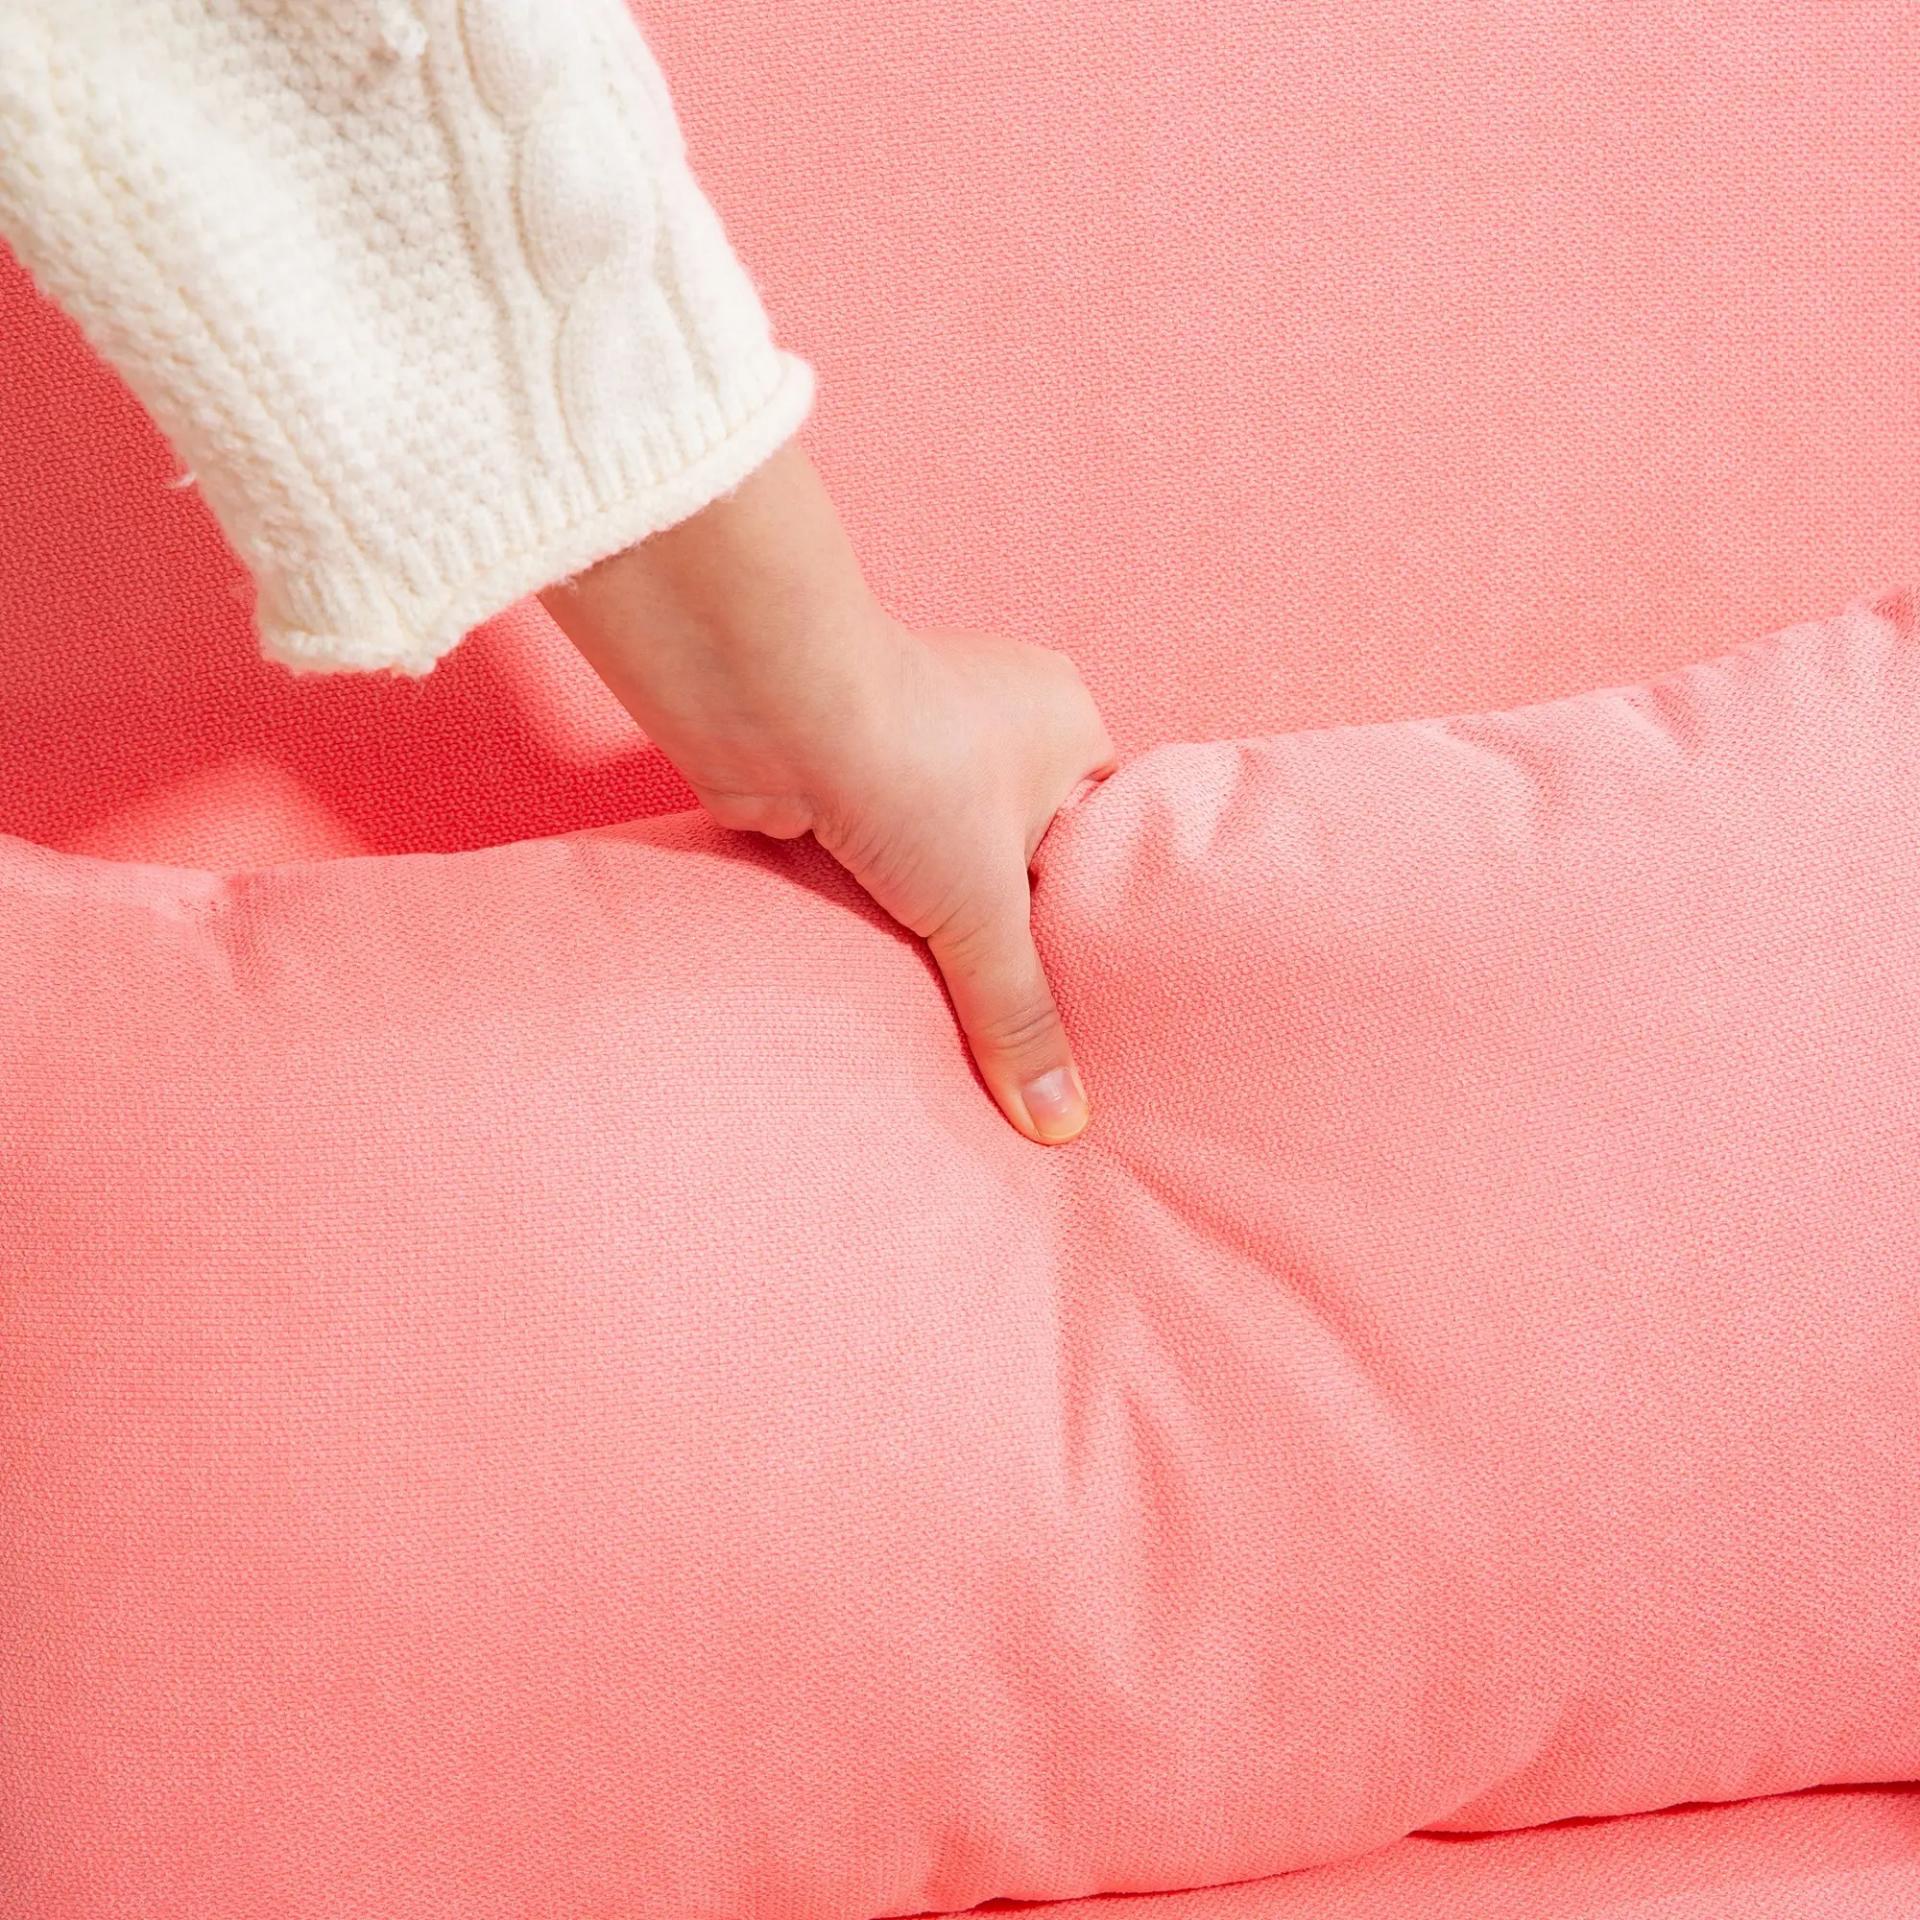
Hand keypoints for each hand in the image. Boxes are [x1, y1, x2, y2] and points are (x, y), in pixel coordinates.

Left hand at [540, 442, 1116, 1143]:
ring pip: (943, 865)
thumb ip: (1021, 1016)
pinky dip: (878, 910)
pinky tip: (884, 965)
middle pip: (1017, 861)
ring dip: (934, 923)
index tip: (1088, 1001)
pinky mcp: (844, 776)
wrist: (769, 705)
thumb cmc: (909, 767)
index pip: (1096, 846)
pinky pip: (880, 863)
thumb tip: (1060, 1122)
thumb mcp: (986, 910)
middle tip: (1022, 1022)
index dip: (1086, 923)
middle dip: (1004, 932)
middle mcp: (997, 722)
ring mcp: (915, 747)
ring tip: (952, 1005)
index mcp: (1067, 726)